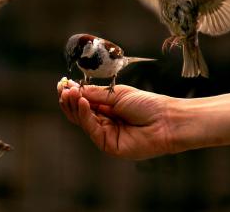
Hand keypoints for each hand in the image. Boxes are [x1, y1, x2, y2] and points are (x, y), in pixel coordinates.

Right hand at [57, 78, 175, 159]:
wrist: (166, 120)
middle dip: (70, 100)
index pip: (83, 103)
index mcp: (106, 109)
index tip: (62, 84)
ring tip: (70, 93)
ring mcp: (105, 134)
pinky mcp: (107, 145)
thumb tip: (74, 89)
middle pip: (79, 113)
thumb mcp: (117, 94)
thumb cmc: (147, 105)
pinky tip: (82, 102)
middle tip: (63, 89)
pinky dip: (84, 115)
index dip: (72, 94)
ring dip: (74, 106)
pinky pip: (91, 129)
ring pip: (82, 121)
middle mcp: (104, 123)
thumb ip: (95, 94)